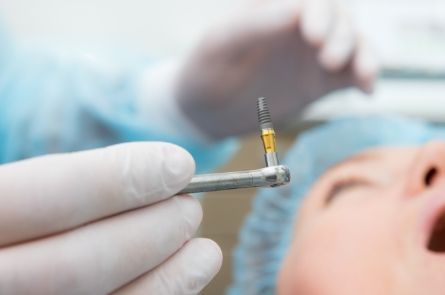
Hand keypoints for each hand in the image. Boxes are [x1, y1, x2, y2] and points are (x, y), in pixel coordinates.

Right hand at [0, 142, 220, 294]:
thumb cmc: (13, 221)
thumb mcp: (11, 191)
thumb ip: (58, 184)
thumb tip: (161, 169)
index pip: (41, 198)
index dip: (115, 179)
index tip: (180, 164)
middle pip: (74, 262)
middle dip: (148, 232)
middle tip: (190, 211)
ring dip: (165, 277)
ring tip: (204, 252)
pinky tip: (181, 282)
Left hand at [175, 0, 378, 137]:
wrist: (207, 114)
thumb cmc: (205, 72)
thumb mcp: (220, 46)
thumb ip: (254, 26)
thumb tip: (296, 8)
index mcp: (274, 8)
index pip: (308, 0)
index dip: (318, 12)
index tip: (312, 36)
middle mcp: (299, 27)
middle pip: (337, 17)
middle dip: (340, 34)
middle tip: (328, 59)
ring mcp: (313, 54)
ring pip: (353, 43)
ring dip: (362, 55)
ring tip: (362, 75)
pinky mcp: (321, 82)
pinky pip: (352, 75)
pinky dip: (366, 78)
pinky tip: (367, 90)